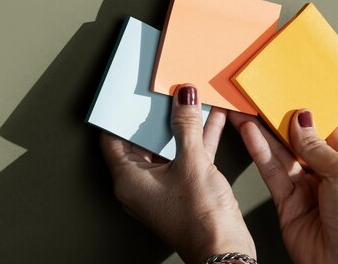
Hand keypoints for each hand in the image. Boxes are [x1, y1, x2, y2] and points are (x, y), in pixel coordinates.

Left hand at [101, 84, 254, 263]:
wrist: (225, 251)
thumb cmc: (200, 220)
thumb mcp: (192, 162)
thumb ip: (187, 125)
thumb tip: (183, 98)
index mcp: (129, 179)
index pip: (113, 138)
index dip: (119, 113)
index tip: (128, 93)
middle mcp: (142, 183)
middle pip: (142, 139)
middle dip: (156, 114)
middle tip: (163, 90)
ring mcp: (164, 186)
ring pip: (169, 146)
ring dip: (181, 124)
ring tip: (190, 99)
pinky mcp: (185, 188)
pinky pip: (187, 155)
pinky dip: (198, 138)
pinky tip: (211, 120)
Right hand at [229, 110, 337, 263]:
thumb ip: (318, 145)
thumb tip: (302, 119)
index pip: (325, 126)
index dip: (306, 110)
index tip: (289, 91)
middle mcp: (325, 171)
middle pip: (297, 138)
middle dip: (279, 119)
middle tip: (260, 98)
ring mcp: (305, 187)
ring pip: (280, 152)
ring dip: (263, 132)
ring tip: (246, 111)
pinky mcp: (287, 202)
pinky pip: (271, 171)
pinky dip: (258, 151)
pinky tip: (249, 133)